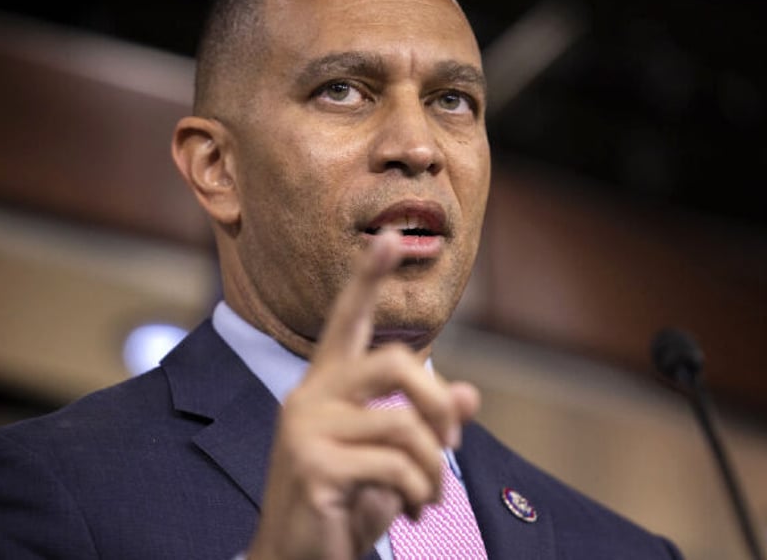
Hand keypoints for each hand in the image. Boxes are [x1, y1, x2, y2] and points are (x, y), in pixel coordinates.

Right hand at [247, 231, 479, 559]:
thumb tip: (470, 395)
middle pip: (393, 363)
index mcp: (325, 385)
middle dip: (437, 403)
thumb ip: (423, 424)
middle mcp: (309, 395)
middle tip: (452, 446)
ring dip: (433, 470)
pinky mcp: (312, 464)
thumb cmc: (344, 502)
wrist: (296, 559)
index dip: (367, 279)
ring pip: (403, 425)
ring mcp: (305, 428)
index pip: (346, 320)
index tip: (390, 238)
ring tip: (430, 499)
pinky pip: (396, 466)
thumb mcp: (390, 460)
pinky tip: (410, 513)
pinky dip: (419, 492)